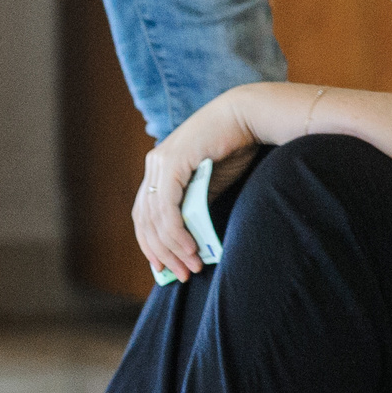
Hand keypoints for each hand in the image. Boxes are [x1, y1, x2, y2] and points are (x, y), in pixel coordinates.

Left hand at [133, 90, 262, 282]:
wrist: (246, 117)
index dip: (150, 243)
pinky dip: (176, 233)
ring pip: (156, 219)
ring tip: (191, 267)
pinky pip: (168, 209)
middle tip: (179, 275)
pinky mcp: (172, 163)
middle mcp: (154, 166)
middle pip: (145, 220)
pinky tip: (189, 249)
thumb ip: (195, 208)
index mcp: (159, 169)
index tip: (162, 267)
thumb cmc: (232, 149)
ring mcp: (160, 163)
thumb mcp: (209, 185)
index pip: (144, 214)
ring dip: (173, 248)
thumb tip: (189, 242)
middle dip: (161, 252)